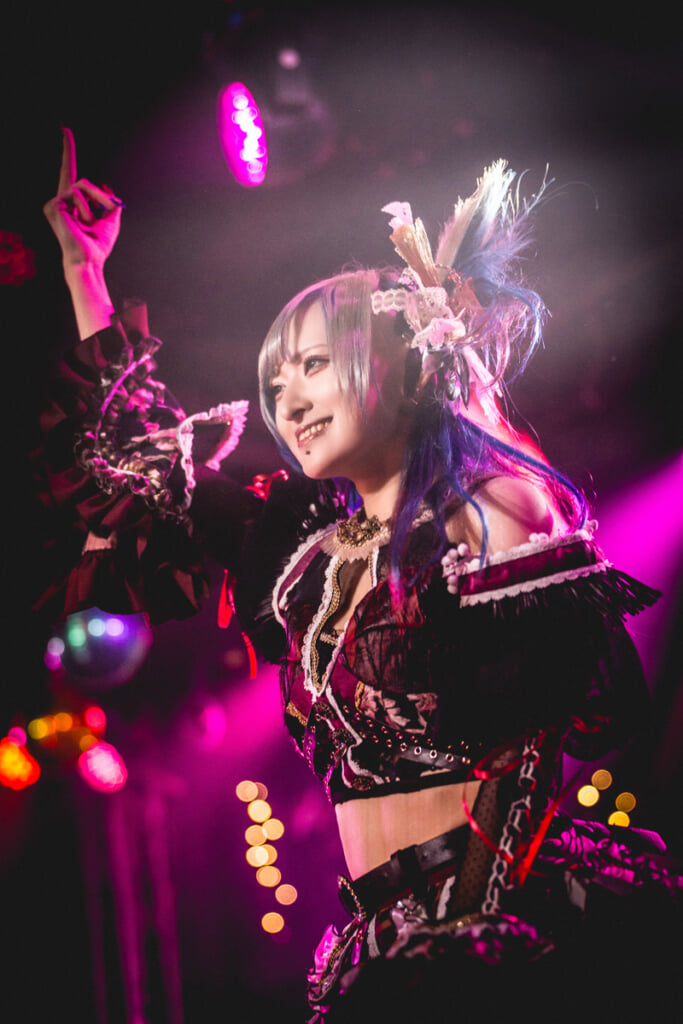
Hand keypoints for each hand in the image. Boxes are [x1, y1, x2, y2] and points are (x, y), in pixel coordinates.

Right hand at [43, 127, 122, 268]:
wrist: (88, 260)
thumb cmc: (98, 245)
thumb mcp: (110, 220)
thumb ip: (109, 201)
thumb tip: (105, 185)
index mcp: (71, 203)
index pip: (70, 173)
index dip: (68, 151)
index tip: (65, 129)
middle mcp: (59, 200)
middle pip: (83, 181)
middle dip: (100, 196)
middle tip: (103, 209)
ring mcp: (54, 203)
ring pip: (83, 185)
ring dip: (96, 201)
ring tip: (92, 222)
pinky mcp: (53, 205)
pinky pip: (77, 193)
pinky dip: (86, 207)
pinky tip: (82, 222)